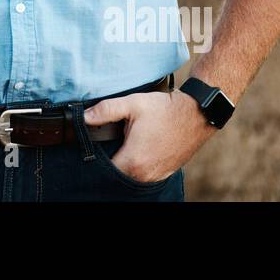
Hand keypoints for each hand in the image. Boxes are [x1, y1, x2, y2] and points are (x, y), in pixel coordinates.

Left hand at [83, 88, 214, 182]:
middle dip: (112, 159)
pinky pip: (144, 174)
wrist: (196, 114)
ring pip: (131, 175)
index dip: (97, 158)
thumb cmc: (165, 109)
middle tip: (112, 141)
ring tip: (126, 144)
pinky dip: (139, 164)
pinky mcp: (165, 173)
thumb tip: (84, 117)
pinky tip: (139, 148)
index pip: (105, 169)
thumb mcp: (132, 104)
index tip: (97, 145)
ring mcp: (156, 176)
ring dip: (126, 162)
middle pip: (117, 173)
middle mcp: (144, 175)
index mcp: (133, 161)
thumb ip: (105, 110)